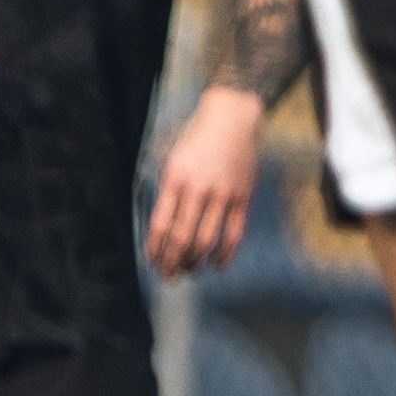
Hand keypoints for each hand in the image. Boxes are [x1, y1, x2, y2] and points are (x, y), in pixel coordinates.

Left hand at [146, 84, 265, 273]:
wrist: (232, 120)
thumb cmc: (195, 141)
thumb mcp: (172, 160)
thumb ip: (167, 193)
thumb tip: (163, 231)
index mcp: (175, 179)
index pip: (160, 224)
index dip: (155, 249)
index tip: (153, 262)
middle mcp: (198, 188)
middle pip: (182, 237)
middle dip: (172, 261)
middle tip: (168, 275)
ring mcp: (223, 194)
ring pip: (207, 239)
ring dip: (195, 260)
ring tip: (188, 269)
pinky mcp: (242, 197)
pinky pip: (234, 233)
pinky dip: (225, 254)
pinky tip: (216, 264)